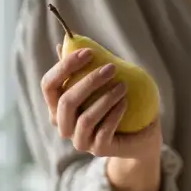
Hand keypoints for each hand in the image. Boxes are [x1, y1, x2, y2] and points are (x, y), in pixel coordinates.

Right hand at [40, 47, 159, 158]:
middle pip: (66, 102)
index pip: (49, 85)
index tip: (88, 52)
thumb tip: (67, 40)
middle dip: (89, 82)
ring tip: (123, 86)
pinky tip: (125, 102)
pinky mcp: (97, 150)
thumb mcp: (102, 82)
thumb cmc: (117, 102)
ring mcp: (79, 140)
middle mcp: (63, 124)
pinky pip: (103, 132)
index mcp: (57, 105)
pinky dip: (114, 115)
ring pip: (85, 118)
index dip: (64, 67)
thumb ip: (84, 65)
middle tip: (112, 68)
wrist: (140, 135)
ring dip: (105, 99)